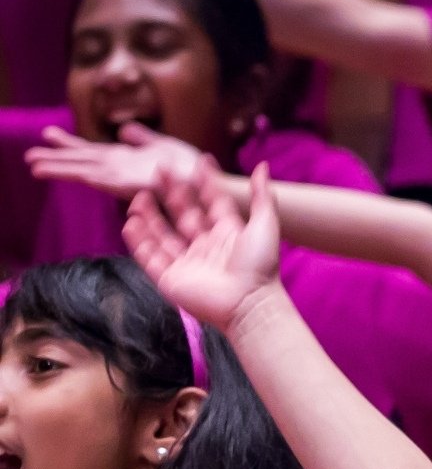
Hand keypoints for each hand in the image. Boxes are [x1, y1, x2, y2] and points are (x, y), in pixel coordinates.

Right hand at [26, 123, 203, 200]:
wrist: (219, 189)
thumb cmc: (200, 172)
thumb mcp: (165, 147)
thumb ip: (143, 139)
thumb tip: (122, 129)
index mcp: (131, 163)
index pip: (96, 153)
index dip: (72, 146)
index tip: (49, 135)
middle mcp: (127, 173)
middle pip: (86, 164)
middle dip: (59, 159)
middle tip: (29, 156)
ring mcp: (129, 181)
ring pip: (88, 173)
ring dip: (61, 168)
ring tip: (34, 165)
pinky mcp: (136, 188)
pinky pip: (104, 181)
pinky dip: (82, 176)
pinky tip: (62, 172)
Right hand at [124, 157, 281, 332]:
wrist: (249, 305)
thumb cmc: (260, 267)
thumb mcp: (265, 225)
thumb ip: (262, 197)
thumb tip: (263, 166)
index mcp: (227, 236)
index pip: (210, 205)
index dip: (202, 185)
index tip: (192, 164)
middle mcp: (206, 249)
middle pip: (183, 217)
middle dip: (169, 196)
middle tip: (156, 172)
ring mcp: (188, 265)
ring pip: (162, 237)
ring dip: (149, 218)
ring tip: (137, 197)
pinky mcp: (172, 281)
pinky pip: (150, 259)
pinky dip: (139, 242)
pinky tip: (130, 224)